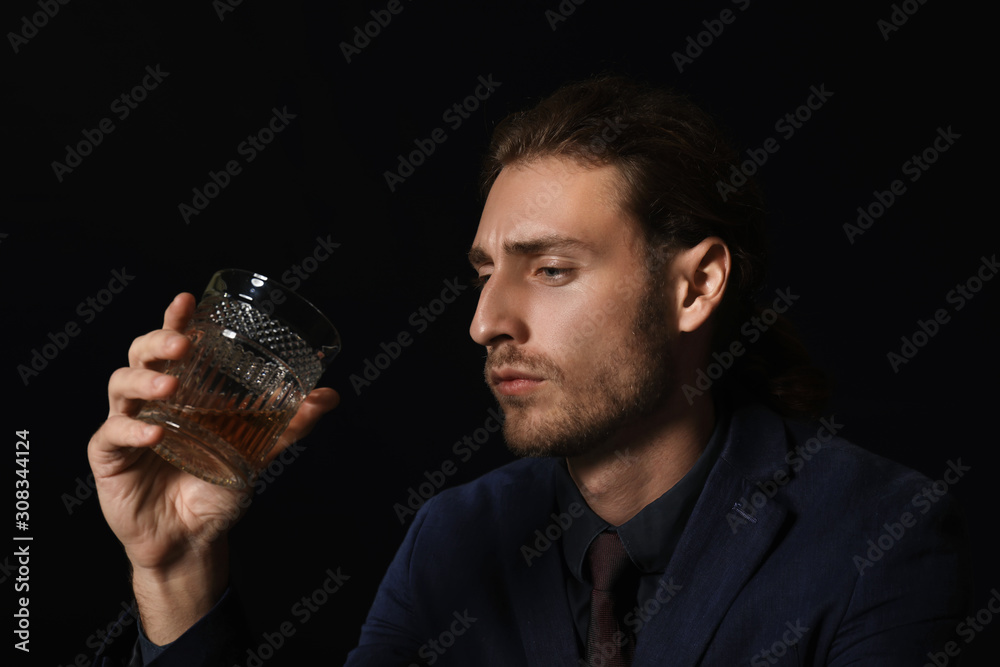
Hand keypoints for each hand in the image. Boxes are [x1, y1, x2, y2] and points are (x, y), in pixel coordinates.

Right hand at [88, 292, 338, 642]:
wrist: (193, 541)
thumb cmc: (218, 489)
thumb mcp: (257, 454)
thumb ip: (289, 426)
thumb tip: (329, 396)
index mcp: (183, 392)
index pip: (174, 346)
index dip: (176, 319)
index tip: (187, 299)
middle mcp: (152, 401)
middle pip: (140, 355)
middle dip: (157, 341)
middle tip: (180, 341)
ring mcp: (128, 426)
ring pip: (121, 385)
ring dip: (145, 379)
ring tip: (171, 384)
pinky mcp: (110, 458)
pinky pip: (112, 434)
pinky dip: (132, 428)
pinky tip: (155, 432)